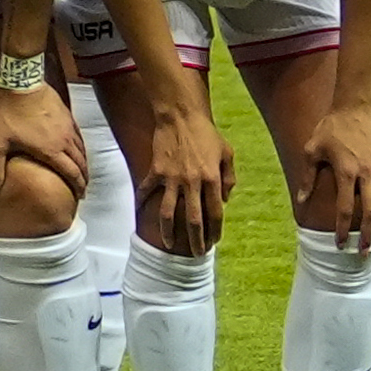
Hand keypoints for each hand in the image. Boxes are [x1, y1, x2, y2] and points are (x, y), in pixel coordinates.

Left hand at [0, 81, 87, 200]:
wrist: (22, 84)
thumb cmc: (9, 113)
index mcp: (51, 151)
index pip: (71, 173)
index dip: (78, 186)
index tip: (81, 195)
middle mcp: (64, 141)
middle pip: (81, 163)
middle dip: (83, 178)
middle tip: (83, 188)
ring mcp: (67, 127)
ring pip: (82, 149)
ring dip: (84, 163)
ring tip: (82, 172)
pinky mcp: (67, 115)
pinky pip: (79, 135)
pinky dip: (81, 146)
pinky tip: (78, 148)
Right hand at [140, 101, 237, 253]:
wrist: (181, 116)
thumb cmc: (206, 133)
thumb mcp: (227, 153)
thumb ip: (229, 177)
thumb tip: (225, 199)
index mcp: (212, 179)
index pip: (215, 213)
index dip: (215, 231)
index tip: (213, 243)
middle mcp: (192, 182)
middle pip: (193, 219)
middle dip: (195, 240)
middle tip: (196, 254)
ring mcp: (172, 178)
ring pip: (168, 212)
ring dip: (168, 231)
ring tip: (169, 244)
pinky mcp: (156, 170)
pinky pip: (147, 190)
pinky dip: (142, 202)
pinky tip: (141, 212)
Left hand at [303, 103, 370, 249]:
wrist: (354, 108)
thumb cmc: (329, 129)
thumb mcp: (311, 150)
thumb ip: (307, 178)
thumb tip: (301, 201)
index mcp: (346, 172)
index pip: (345, 209)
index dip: (343, 229)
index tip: (339, 245)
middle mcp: (366, 174)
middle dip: (368, 235)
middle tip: (364, 253)